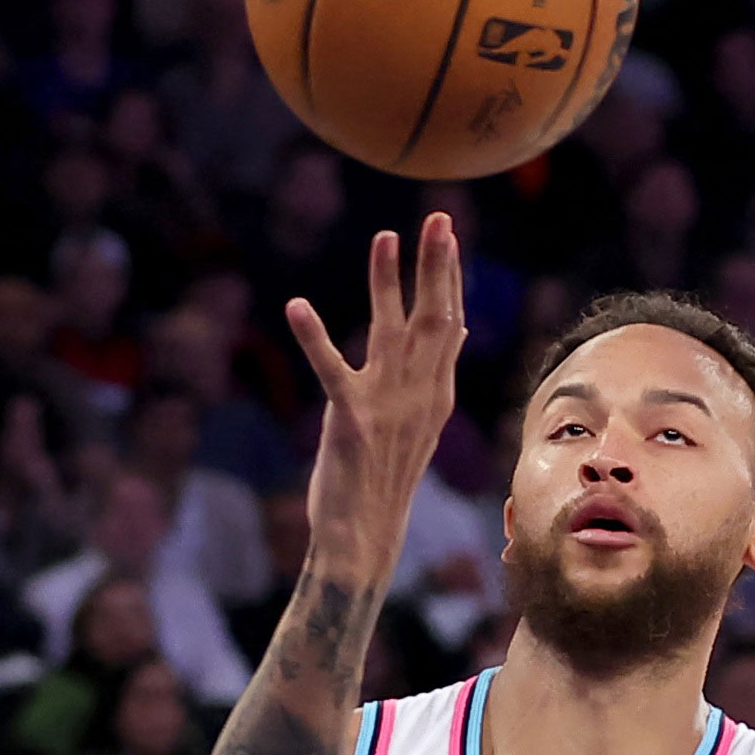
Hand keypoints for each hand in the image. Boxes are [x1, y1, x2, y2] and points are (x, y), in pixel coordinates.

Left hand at [285, 221, 467, 580]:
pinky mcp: (350, 421)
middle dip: (436, 265)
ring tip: (384, 238)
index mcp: (435, 394)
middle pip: (434, 318)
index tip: (445, 235)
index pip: (449, 324)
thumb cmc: (385, 478)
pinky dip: (314, 336)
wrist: (365, 536)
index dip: (448, 277)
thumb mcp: (419, 423)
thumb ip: (434, 373)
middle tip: (438, 218)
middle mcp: (419, 394)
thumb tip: (458, 329)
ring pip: (390, 331)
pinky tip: (296, 305)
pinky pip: (330, 369)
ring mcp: (387, 406)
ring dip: (386, 282)